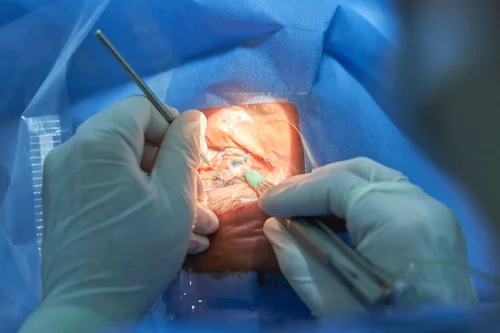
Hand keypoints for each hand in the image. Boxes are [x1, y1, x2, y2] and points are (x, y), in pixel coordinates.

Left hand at [21, 96, 217, 331]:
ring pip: (125, 167)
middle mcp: (73, 152)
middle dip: (172, 167)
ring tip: (196, 225)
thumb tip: (192, 118)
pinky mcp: (66, 203)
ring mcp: (65, 179)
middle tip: (199, 200)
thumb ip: (184, 150)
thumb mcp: (175, 197)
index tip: (194, 160)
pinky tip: (170, 231)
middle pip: (133, 139)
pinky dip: (139, 200)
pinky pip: (109, 187)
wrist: (88, 311)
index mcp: (99, 143)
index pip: (142, 109)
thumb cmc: (139, 250)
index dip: (174, 128)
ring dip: (162, 190)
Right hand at [259, 158, 477, 316]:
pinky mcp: (437, 225)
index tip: (267, 204)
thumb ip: (299, 261)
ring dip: (336, 186)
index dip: (297, 192)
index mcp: (398, 222)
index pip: (339, 185)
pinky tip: (336, 215)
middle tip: (282, 199)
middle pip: (359, 171)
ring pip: (377, 178)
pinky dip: (359, 197)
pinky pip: (391, 194)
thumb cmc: (388, 327)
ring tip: (303, 205)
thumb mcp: (334, 305)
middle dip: (315, 182)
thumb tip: (274, 228)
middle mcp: (422, 206)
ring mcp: (435, 213)